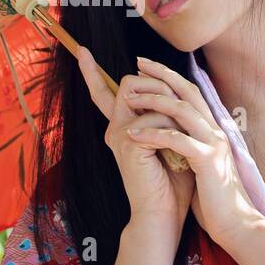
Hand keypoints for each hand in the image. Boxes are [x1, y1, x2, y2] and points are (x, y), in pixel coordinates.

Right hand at [75, 45, 193, 240]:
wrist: (163, 214)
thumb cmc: (172, 181)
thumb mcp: (170, 140)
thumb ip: (163, 116)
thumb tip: (171, 89)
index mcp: (123, 127)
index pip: (105, 93)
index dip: (91, 72)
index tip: (81, 50)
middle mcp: (115, 128)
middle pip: (130, 82)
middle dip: (158, 84)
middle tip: (178, 104)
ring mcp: (118, 134)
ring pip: (144, 94)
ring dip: (171, 108)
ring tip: (182, 137)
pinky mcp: (126, 143)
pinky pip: (155, 117)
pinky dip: (173, 130)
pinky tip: (177, 151)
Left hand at [120, 56, 260, 245]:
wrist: (236, 224)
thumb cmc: (214, 198)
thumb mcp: (199, 163)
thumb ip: (188, 144)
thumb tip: (167, 131)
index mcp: (212, 130)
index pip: (190, 93)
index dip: (169, 77)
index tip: (146, 66)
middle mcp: (215, 131)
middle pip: (188, 91)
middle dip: (162, 75)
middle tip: (138, 63)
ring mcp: (214, 144)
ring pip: (182, 110)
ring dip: (153, 101)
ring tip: (129, 100)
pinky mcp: (207, 161)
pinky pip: (177, 140)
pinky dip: (154, 135)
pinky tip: (134, 134)